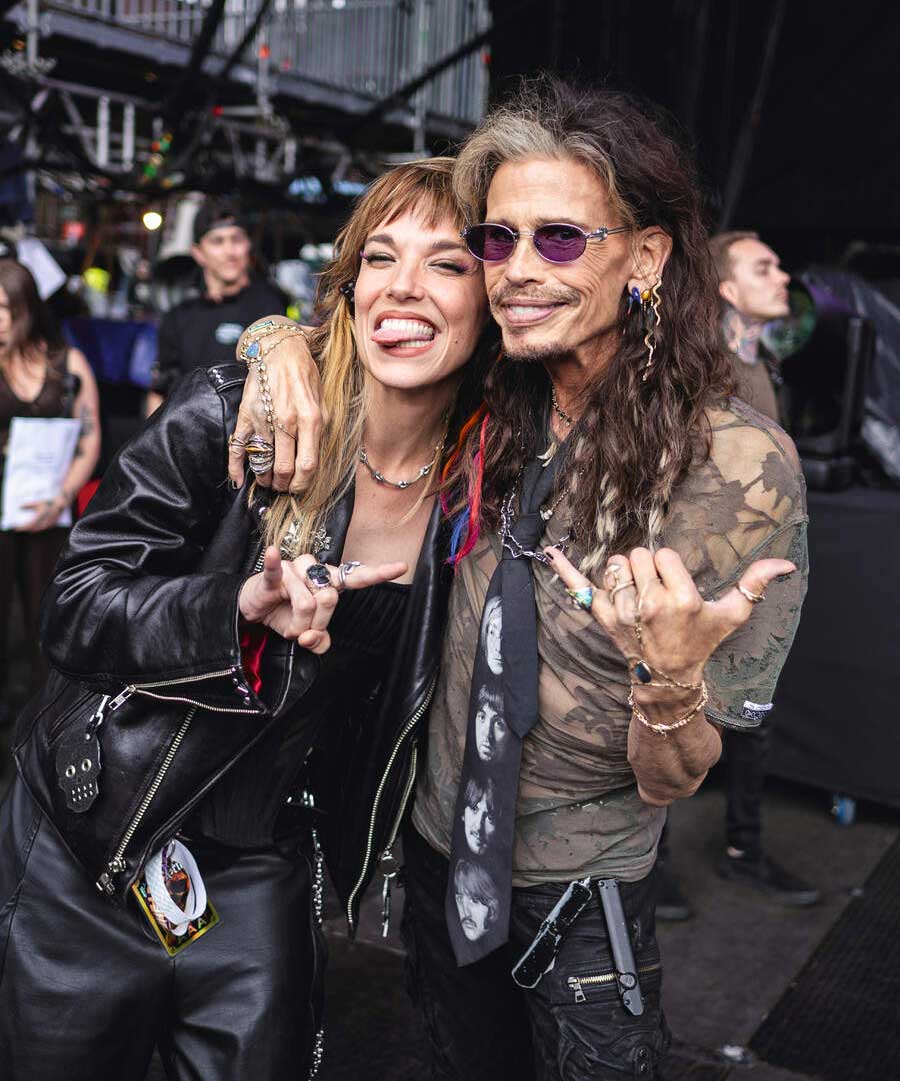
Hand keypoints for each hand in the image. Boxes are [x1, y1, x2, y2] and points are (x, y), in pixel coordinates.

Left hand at [17, 497, 65, 532]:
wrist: (61, 502)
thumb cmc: (49, 501)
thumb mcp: (37, 502)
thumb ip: (28, 505)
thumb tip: (20, 507)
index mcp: (40, 517)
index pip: (29, 525)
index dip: (23, 528)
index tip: (17, 528)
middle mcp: (45, 521)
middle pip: (34, 528)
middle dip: (27, 528)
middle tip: (21, 528)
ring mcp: (50, 523)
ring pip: (39, 528)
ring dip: (33, 529)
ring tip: (28, 528)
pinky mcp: (53, 523)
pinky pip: (44, 527)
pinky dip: (39, 527)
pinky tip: (37, 526)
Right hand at [229, 319, 326, 492]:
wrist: (278, 349)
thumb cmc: (304, 375)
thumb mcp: (323, 402)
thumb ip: (320, 431)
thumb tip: (314, 459)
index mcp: (310, 420)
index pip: (307, 465)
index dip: (302, 484)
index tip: (299, 489)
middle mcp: (286, 422)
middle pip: (284, 469)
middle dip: (283, 484)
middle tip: (283, 487)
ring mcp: (264, 419)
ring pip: (262, 462)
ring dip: (264, 478)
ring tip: (267, 481)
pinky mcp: (246, 415)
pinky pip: (237, 446)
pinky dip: (235, 467)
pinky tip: (238, 480)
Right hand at [238, 548, 406, 654]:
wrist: (254, 610)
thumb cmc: (284, 615)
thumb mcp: (307, 634)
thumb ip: (319, 641)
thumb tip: (312, 639)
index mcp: (330, 581)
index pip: (357, 576)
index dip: (379, 573)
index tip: (402, 566)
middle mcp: (316, 570)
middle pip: (330, 600)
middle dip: (317, 624)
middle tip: (303, 629)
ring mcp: (295, 570)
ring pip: (307, 602)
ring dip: (297, 623)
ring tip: (288, 622)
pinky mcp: (274, 575)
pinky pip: (278, 570)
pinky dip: (275, 563)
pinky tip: (273, 552)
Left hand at [545, 545, 795, 683]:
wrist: (668, 680)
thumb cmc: (701, 643)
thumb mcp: (732, 616)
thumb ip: (755, 584)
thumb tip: (784, 562)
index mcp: (682, 600)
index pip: (664, 555)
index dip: (668, 566)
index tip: (673, 584)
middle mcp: (650, 605)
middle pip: (637, 556)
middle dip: (646, 566)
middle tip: (656, 590)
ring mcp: (623, 613)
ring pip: (614, 566)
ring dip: (623, 573)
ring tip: (637, 594)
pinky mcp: (602, 618)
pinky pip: (580, 588)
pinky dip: (565, 572)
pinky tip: (551, 554)